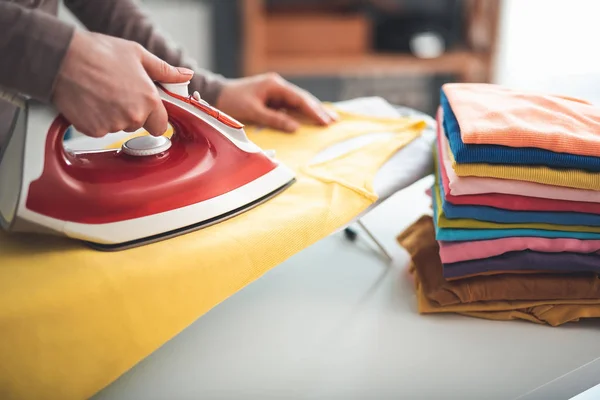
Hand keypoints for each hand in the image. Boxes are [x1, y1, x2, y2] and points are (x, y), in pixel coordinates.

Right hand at [52, 30, 192, 137]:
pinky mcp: (93, 130)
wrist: (62, 58)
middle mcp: (134, 116)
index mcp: (149, 100)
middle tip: (117, 92)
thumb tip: (185, 75)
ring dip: (113, 116)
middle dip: (131, 113)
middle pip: (138, 126)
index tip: (145, 108)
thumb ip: (165, 70)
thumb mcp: (138, 55)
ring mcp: (113, 125)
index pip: (161, 125)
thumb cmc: (99, 53)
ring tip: (101, 93)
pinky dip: (95, 119)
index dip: (153, 117)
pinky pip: (100, 130)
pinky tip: (90, 101)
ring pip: (119, 127)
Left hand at [215, 73, 337, 132]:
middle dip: (318, 110)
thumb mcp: (253, 112)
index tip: (325, 121)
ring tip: (328, 120)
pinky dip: (301, 113)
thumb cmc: (232, 101)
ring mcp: (275, 92)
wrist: (216, 94)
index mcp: (275, 85)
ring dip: (312, 111)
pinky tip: (311, 119)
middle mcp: (277, 86)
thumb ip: (275, 120)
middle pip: (303, 99)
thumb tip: (296, 127)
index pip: (300, 99)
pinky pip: (290, 106)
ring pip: (298, 102)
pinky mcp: (271, 99)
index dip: (314, 111)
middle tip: (334, 121)